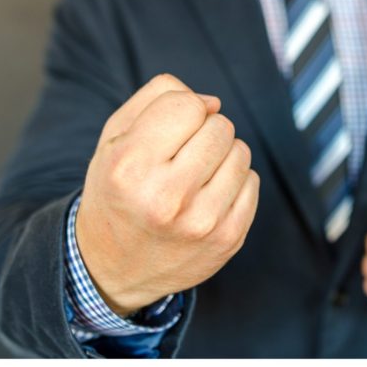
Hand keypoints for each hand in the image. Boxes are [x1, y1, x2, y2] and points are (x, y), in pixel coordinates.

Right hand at [75, 74, 259, 316]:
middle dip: (204, 131)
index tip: (168, 131)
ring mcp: (202, 221)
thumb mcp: (115, 137)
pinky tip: (207, 197)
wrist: (114, 268)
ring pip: (241, 152)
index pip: (188, 105)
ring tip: (194, 176)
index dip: (182, 110)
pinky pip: (252, 182)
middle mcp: (166, 197)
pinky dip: (234, 182)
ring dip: (222, 156)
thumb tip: (213, 102)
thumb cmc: (118, 190)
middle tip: (181, 156)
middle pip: (220, 127)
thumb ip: (159, 98)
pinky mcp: (228, 238)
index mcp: (130, 166)